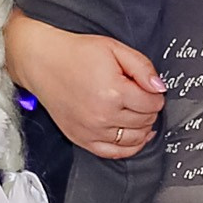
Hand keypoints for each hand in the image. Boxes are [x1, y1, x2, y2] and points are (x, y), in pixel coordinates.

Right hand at [3, 9, 163, 159]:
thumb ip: (142, 67)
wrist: (43, 62)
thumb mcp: (114, 49)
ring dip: (142, 127)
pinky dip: (129, 147)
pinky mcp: (82, 139)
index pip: (153, 103)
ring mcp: (92, 130)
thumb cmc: (75, 54)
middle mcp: (103, 115)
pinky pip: (114, 153)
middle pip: (145, 121)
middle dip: (149, 109)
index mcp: (113, 92)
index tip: (151, 89)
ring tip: (137, 113)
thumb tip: (159, 88)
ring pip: (134, 139)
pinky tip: (134, 136)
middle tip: (142, 97)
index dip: (156, 94)